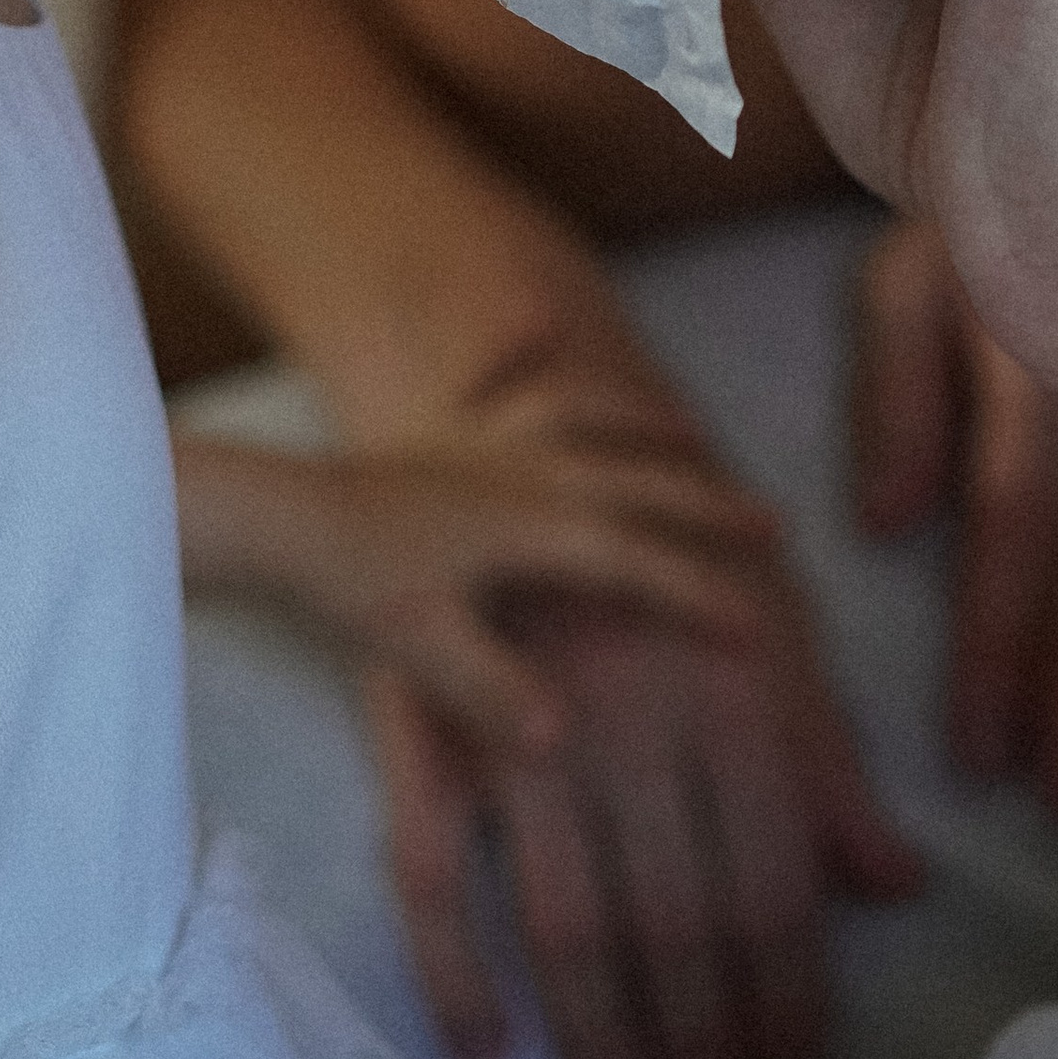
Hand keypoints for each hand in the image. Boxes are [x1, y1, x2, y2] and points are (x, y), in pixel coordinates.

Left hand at [176, 400, 779, 758]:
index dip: (701, 597)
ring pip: (587, 417)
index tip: (757, 626)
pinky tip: (537, 318)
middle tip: (774, 522)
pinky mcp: (446, 433)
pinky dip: (520, 347)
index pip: (640, 566)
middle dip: (711, 505)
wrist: (283, 517)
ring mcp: (488, 442)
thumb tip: (558, 740)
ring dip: (643, 424)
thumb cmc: (351, 585)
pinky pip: (499, 379)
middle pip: (641, 483)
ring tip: (688, 431)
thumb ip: (491, 692)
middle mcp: (528, 471)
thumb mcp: (422, 650)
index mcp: (535, 526)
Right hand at [368, 566, 921, 1058]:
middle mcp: (635, 720)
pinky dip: (455, 973)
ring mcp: (522, 725)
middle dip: (701, 1048)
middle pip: (679, 926)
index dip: (787, 999)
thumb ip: (826, 767)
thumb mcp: (772, 640)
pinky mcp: (428, 730)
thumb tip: (898, 887)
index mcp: (732, 698)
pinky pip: (431, 874)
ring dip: (601, 1041)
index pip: (774, 888)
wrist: (519, 441)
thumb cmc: (671, 560)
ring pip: (569, 923)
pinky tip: (489, 1052)